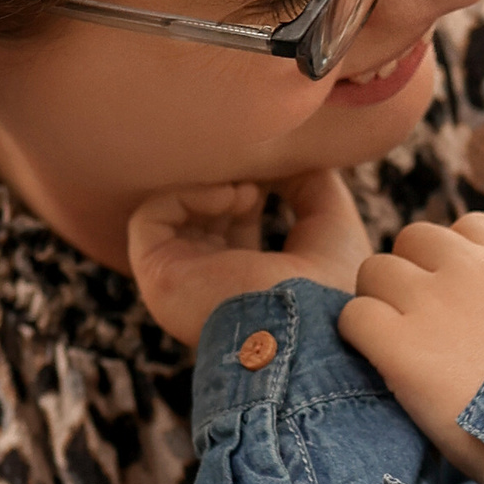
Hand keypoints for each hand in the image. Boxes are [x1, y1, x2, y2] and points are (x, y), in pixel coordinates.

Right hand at [126, 169, 366, 341]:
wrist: (314, 328)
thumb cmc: (331, 288)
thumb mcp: (332, 224)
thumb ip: (313, 184)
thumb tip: (289, 155)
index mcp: (248, 281)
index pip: (234, 219)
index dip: (253, 183)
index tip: (274, 163)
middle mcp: (207, 285)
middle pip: (202, 212)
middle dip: (229, 179)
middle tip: (257, 165)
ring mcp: (180, 283)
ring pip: (172, 210)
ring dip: (211, 186)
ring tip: (250, 191)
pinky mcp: (158, 276)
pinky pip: (150, 216)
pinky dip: (189, 195)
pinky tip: (232, 197)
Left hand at [338, 214, 483, 452]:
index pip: (466, 227)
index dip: (452, 260)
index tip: (456, 295)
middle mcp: (469, 268)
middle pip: (413, 240)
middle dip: (411, 275)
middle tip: (417, 320)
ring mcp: (431, 303)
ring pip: (375, 271)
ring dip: (380, 302)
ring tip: (396, 343)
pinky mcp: (397, 345)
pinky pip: (354, 317)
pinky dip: (359, 337)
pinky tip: (379, 363)